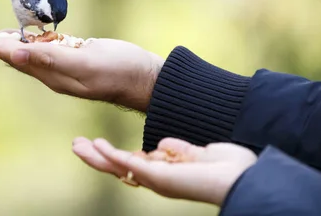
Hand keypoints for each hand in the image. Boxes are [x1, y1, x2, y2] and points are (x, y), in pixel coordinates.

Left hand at [0, 27, 164, 111]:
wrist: (142, 79)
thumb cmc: (119, 71)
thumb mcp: (86, 65)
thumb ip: (52, 61)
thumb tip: (16, 54)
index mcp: (46, 70)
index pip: (3, 51)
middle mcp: (46, 68)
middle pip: (4, 49)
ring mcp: (57, 62)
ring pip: (18, 47)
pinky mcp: (69, 54)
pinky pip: (37, 44)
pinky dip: (21, 36)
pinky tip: (16, 33)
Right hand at [72, 137, 256, 205]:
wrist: (245, 176)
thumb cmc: (228, 166)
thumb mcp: (198, 152)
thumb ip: (179, 149)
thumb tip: (162, 144)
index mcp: (165, 172)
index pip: (131, 163)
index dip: (112, 154)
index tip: (96, 142)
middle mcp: (157, 178)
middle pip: (118, 168)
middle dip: (95, 157)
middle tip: (76, 145)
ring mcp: (157, 179)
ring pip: (118, 168)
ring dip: (96, 157)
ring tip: (78, 146)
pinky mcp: (160, 177)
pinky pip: (130, 166)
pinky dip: (112, 155)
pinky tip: (98, 145)